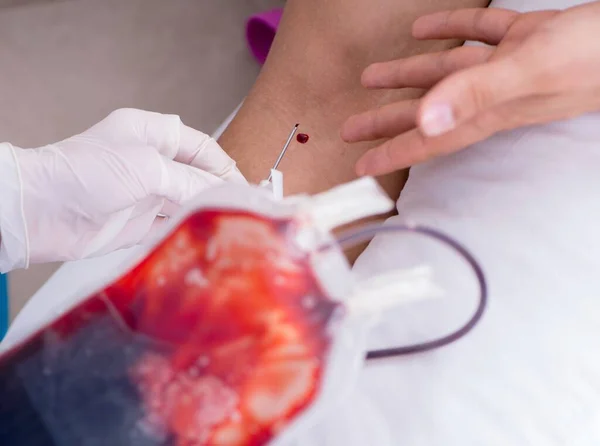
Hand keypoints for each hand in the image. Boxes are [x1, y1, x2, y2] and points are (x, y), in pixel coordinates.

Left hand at [0, 108, 245, 270]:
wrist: (41, 211)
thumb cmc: (85, 173)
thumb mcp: (145, 167)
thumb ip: (187, 180)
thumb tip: (217, 194)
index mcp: (153, 135)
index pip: (201, 146)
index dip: (225, 164)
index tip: (244, 185)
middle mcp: (152, 163)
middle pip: (198, 176)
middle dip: (220, 191)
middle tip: (245, 208)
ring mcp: (146, 194)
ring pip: (187, 202)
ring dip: (206, 213)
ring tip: (232, 225)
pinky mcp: (139, 223)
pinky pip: (172, 227)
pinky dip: (188, 233)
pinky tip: (206, 238)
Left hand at [341, 3, 599, 175]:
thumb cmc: (594, 56)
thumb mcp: (529, 72)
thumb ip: (478, 95)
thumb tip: (426, 120)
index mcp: (491, 110)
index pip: (431, 138)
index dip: (393, 153)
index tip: (359, 167)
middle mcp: (496, 94)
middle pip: (428, 111)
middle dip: (387, 119)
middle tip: (349, 128)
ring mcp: (511, 67)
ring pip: (447, 72)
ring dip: (408, 74)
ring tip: (370, 76)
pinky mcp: (527, 40)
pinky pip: (480, 35)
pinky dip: (452, 31)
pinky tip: (424, 29)